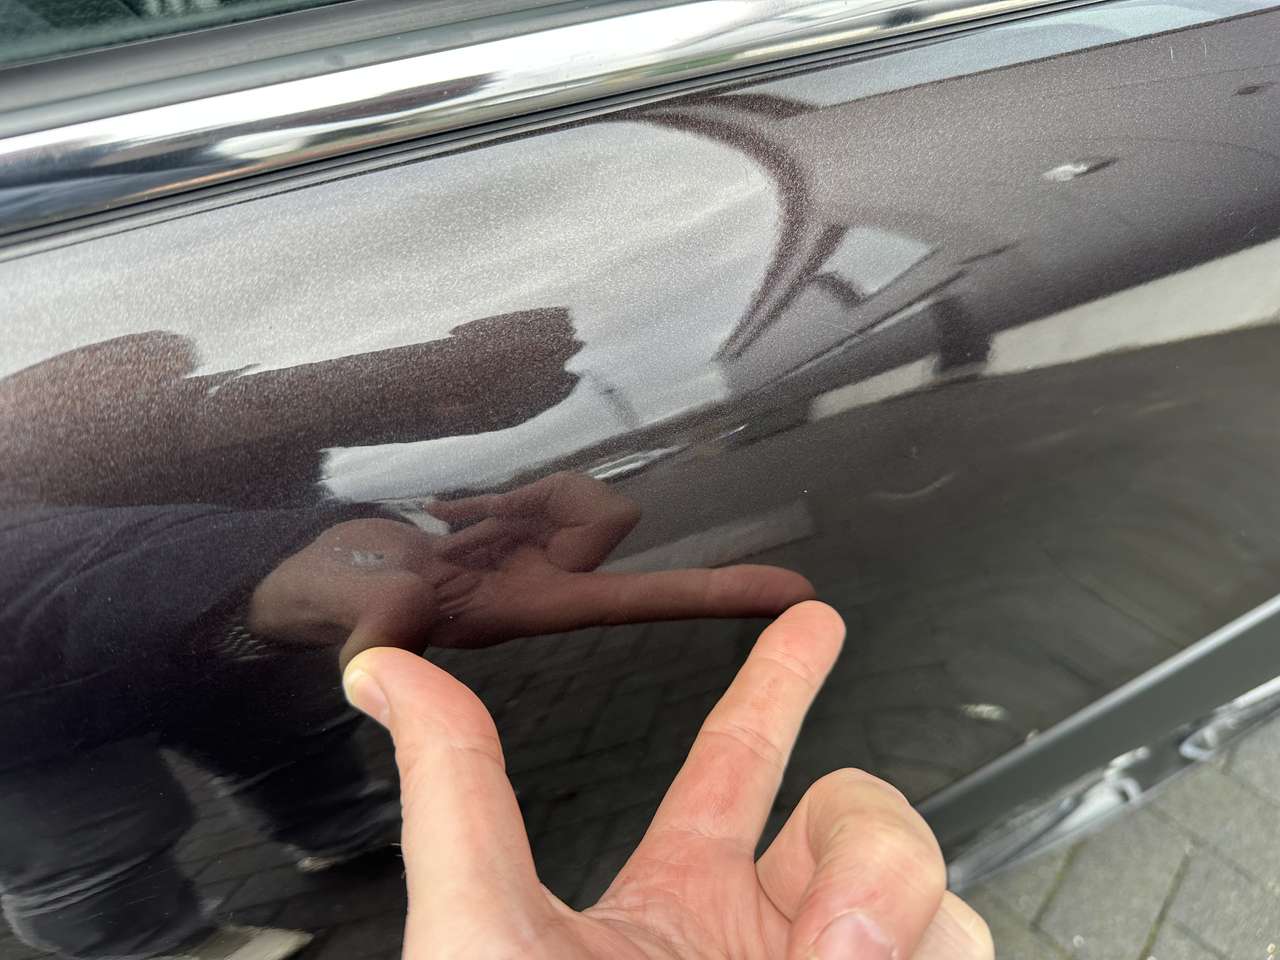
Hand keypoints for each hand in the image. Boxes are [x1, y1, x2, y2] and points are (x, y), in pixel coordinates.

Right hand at [248, 473, 814, 666]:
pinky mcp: (511, 529)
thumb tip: (372, 649)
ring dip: (509, 499)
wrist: (316, 584)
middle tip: (465, 533)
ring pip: (574, 494)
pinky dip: (493, 495)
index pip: (642, 599)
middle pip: (603, 518)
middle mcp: (547, 586)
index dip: (714, 594)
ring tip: (446, 528)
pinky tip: (447, 518)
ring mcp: (532, 557)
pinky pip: (539, 488)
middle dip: (545, 507)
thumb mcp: (353, 618)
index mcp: (530, 611)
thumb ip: (369, 629)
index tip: (798, 596)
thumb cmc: (333, 605)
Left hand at [342, 602, 992, 958]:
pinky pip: (964, 949)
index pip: (739, 760)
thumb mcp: (486, 937)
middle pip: (859, 813)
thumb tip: (383, 668)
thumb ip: (456, 797)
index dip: (777, 683)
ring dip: (898, 923)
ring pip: (931, 893)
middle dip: (869, 840)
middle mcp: (769, 937)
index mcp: (679, 898)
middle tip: (824, 933)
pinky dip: (926, 957)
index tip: (812, 623)